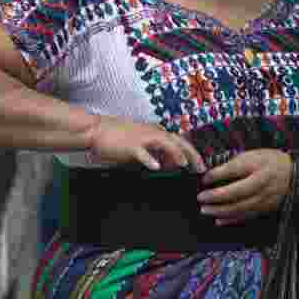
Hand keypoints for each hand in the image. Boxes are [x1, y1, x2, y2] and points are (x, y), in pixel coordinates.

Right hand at [83, 115, 206, 172]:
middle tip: (201, 168)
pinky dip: (149, 159)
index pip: (180, 141)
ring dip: (176, 153)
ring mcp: (141, 138)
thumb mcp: (144, 144)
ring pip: (164, 143)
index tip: (201, 165)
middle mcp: (153, 133)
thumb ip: (159, 152)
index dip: (193, 153)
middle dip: (192, 154)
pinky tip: (156, 167)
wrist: (97, 129)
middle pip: (178, 141)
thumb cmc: (120, 137)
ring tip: (185, 164)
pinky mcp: (129, 145)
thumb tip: (172, 163)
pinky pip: (141, 152)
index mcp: (157, 132)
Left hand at [197, 149, 292, 224]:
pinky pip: (247, 216)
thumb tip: (215, 173)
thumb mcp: (256, 154)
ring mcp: (265, 197)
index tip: (204, 179)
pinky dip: (232, 220)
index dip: (217, 175)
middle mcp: (262, 182)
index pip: (234, 169)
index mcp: (259, 164)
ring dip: (220, 211)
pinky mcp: (266, 208)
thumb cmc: (273, 162)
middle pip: (237, 191)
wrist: (297, 176)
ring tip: (205, 210)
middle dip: (216, 197)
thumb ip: (237, 162)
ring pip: (240, 207)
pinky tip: (219, 220)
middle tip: (200, 198)